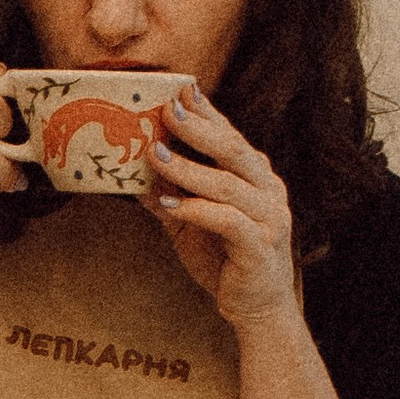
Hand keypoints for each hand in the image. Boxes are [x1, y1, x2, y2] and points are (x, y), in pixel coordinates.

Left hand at [147, 86, 297, 328]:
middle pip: (234, 151)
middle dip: (199, 128)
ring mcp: (270, 219)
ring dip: (189, 169)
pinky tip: (170, 204)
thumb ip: (167, 195)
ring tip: (156, 155)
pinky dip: (197, 210)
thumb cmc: (226, 258)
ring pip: (229, 184)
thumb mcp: (188, 223)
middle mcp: (269, 191)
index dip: (207, 113)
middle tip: (168, 110)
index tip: (180, 89)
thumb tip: (129, 172)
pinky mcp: (260, 247)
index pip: (230, 137)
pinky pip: (228, 221)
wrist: (256, 309)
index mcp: (256, 177)